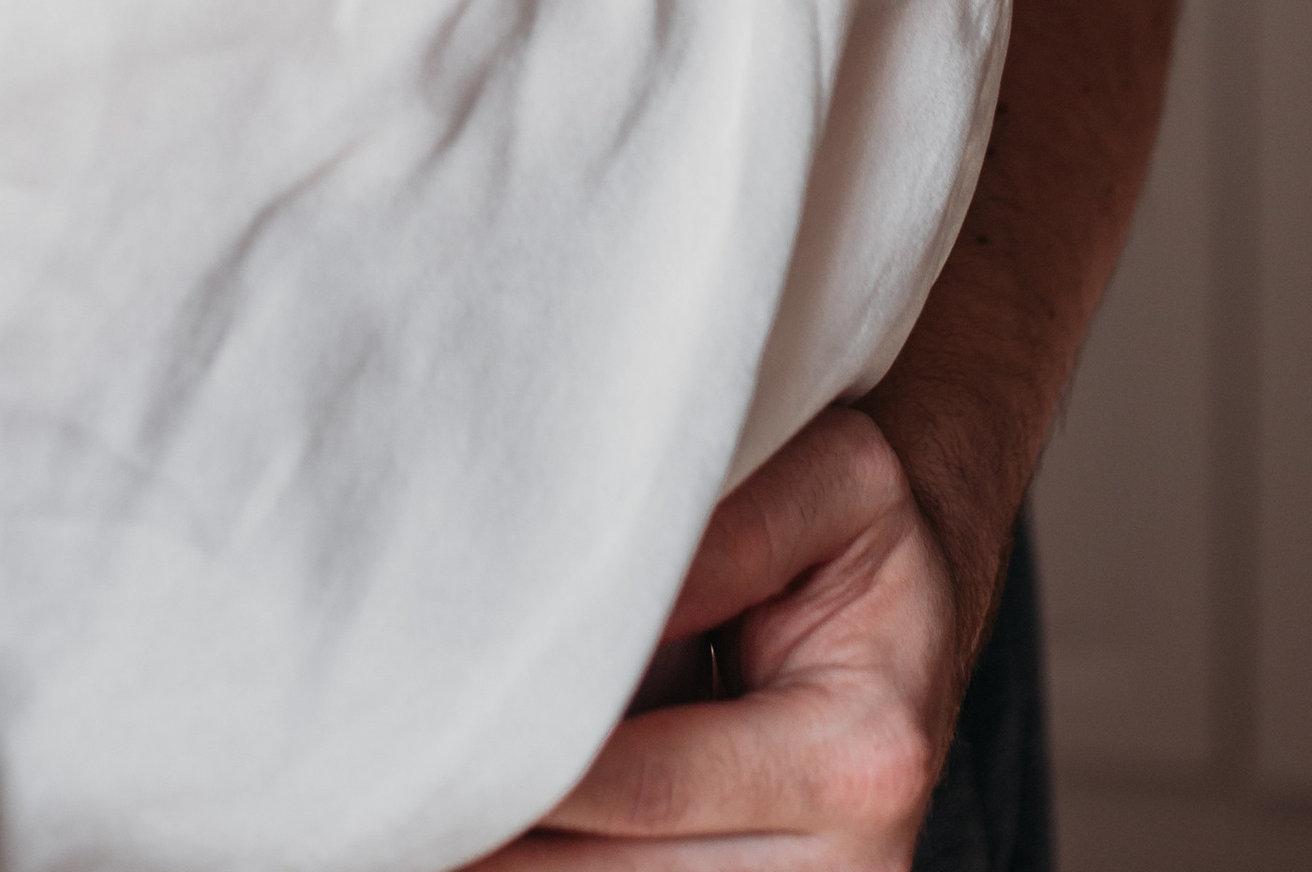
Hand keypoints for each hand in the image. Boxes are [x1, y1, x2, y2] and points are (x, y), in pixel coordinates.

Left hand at [463, 407, 960, 869]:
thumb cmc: (860, 522)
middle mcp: (853, 865)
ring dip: (517, 860)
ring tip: (416, 816)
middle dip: (501, 837)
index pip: (641, 783)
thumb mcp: (826, 479)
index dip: (524, 765)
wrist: (924, 594)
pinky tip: (485, 832)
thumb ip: (717, 535)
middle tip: (386, 798)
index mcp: (865, 751)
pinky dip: (561, 859)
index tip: (415, 735)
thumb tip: (583, 604)